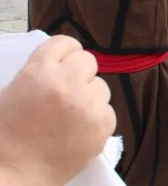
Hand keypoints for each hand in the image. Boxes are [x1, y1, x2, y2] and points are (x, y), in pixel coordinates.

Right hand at [0, 36, 114, 185]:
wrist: (13, 173)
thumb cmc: (6, 136)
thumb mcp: (11, 93)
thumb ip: (37, 73)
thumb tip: (58, 63)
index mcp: (39, 71)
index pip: (65, 43)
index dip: (66, 52)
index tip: (65, 62)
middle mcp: (67, 82)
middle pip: (88, 61)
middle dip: (79, 74)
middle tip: (67, 92)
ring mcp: (88, 103)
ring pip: (101, 87)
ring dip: (89, 97)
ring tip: (70, 116)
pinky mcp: (103, 124)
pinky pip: (108, 111)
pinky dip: (97, 119)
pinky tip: (78, 131)